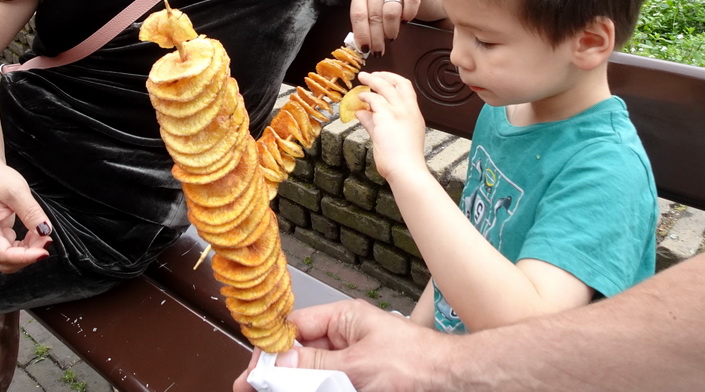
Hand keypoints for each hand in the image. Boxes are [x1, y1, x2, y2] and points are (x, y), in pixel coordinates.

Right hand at [0, 163, 53, 272]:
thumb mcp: (17, 191)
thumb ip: (31, 212)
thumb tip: (46, 231)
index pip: (3, 255)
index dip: (26, 257)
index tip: (46, 250)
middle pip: (5, 263)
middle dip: (28, 255)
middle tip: (47, 239)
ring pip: (8, 260)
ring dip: (28, 253)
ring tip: (42, 235)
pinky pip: (10, 252)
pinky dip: (25, 248)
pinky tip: (35, 234)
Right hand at [233, 301, 438, 391]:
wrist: (452, 382)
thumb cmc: (416, 364)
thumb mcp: (357, 366)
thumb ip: (314, 366)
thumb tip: (277, 363)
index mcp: (344, 319)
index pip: (294, 328)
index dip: (271, 349)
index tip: (253, 372)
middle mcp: (345, 339)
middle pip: (298, 355)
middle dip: (279, 372)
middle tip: (255, 389)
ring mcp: (351, 363)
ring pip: (311, 375)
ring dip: (296, 383)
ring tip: (275, 389)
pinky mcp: (358, 382)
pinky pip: (329, 384)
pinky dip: (316, 388)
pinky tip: (301, 390)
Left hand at [350, 0, 431, 54]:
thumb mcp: (371, 1)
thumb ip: (366, 18)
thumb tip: (363, 45)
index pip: (358, 14)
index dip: (361, 34)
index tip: (365, 49)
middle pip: (374, 16)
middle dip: (376, 38)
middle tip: (379, 51)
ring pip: (391, 12)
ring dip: (391, 29)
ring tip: (391, 37)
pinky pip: (411, 3)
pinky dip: (408, 15)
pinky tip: (406, 20)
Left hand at [355, 71, 427, 183]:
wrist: (406, 170)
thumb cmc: (401, 160)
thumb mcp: (388, 137)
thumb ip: (374, 123)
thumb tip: (362, 113)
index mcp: (414, 116)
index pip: (407, 90)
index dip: (394, 81)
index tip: (384, 79)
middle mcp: (409, 111)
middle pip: (399, 83)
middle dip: (384, 75)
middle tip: (371, 75)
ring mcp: (399, 112)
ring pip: (385, 87)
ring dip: (372, 80)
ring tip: (362, 79)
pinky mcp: (386, 115)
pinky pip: (374, 100)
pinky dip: (366, 97)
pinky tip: (360, 99)